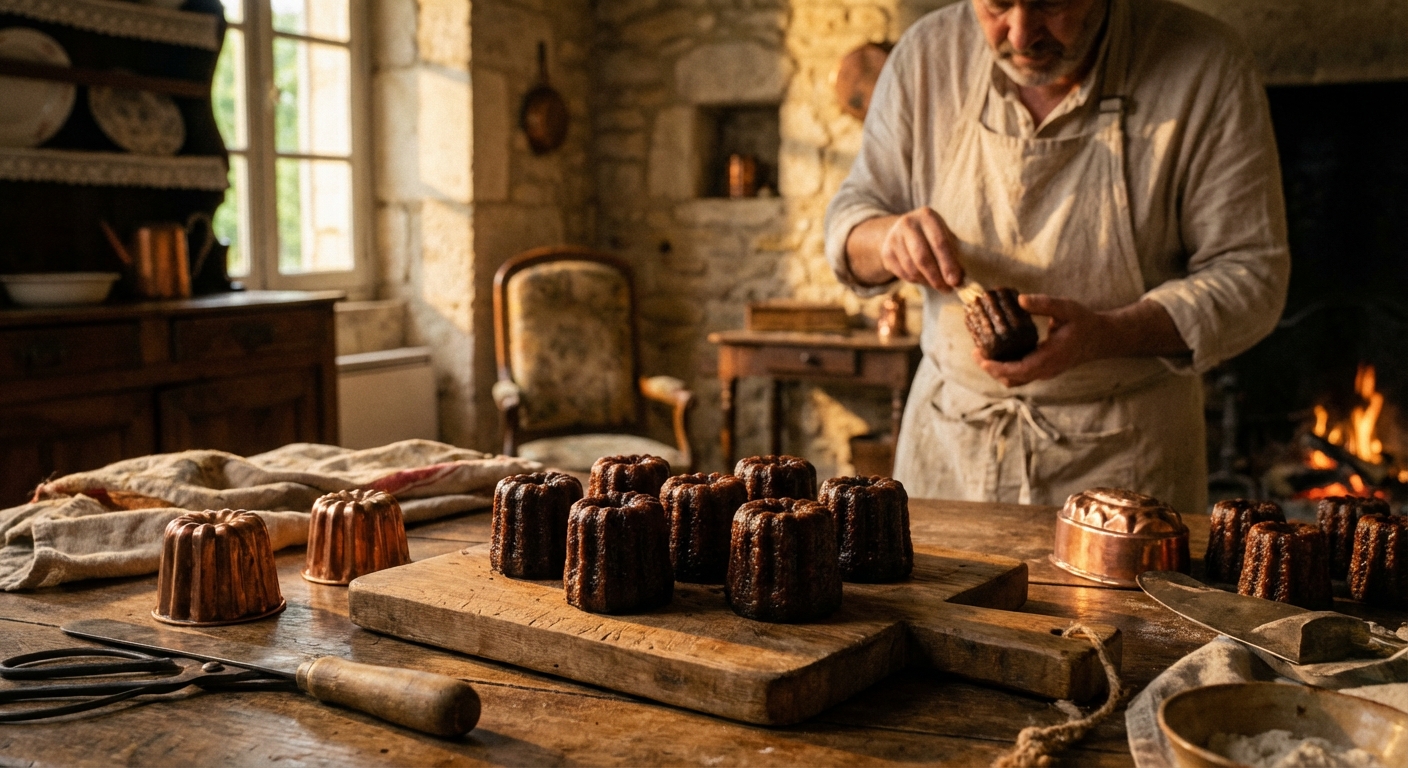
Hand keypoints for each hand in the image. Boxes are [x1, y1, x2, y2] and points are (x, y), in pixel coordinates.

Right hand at [869, 208, 965, 290]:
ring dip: (927, 282)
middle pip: (922, 257)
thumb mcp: (945, 236)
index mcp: (927, 216)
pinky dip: (916, 281)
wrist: (903, 231)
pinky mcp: (886, 253)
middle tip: (947, 289)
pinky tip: (925, 279)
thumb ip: (954, 254)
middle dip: (936, 277)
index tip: (955, 281)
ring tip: (938, 285)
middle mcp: (908, 224)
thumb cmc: (932, 236)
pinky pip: (903, 274)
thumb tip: (959, 280)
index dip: (948, 264)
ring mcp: (894, 238)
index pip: (939, 243)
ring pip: (912, 269)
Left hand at [975, 294, 1108, 385]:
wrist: (1099, 338)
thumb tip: (1020, 300)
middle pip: (1012, 379)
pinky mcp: (1042, 370)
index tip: (981, 358)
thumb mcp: (1066, 308)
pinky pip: (1020, 375)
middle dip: (991, 368)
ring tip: (982, 353)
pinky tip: (997, 353)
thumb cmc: (1083, 322)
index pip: (1019, 370)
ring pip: (1015, 380)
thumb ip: (1044, 304)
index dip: (997, 367)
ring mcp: (1044, 373)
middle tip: (976, 351)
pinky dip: (1006, 368)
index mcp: (1050, 357)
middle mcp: (1046, 370)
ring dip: (997, 370)